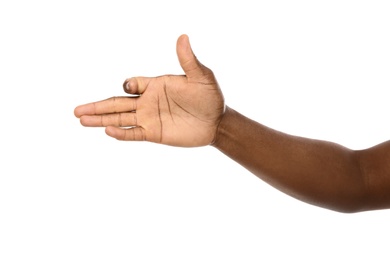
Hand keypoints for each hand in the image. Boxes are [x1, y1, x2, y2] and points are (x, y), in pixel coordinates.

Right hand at [74, 34, 224, 146]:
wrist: (217, 122)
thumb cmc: (210, 96)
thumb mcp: (201, 76)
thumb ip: (188, 60)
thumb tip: (183, 37)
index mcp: (155, 85)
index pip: (132, 84)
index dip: (129, 85)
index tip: (130, 88)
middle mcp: (147, 102)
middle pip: (116, 103)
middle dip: (97, 106)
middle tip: (76, 111)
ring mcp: (149, 118)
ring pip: (119, 119)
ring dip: (100, 120)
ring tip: (81, 120)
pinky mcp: (154, 133)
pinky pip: (133, 134)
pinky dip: (121, 133)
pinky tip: (107, 131)